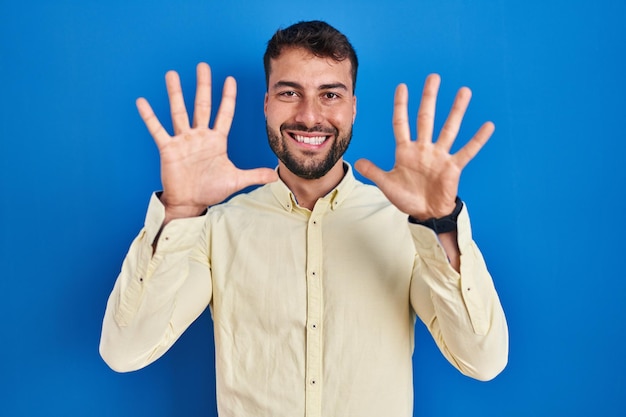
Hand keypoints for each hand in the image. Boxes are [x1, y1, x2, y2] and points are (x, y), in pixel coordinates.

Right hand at [136, 63, 277, 221]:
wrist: (190, 203)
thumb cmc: (211, 190)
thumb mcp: (236, 180)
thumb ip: (255, 175)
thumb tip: (276, 175)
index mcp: (216, 140)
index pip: (224, 114)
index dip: (228, 97)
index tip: (229, 79)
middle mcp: (200, 136)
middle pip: (202, 105)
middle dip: (203, 86)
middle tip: (203, 66)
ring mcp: (183, 140)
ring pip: (179, 112)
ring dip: (175, 93)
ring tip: (172, 75)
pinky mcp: (168, 148)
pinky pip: (157, 130)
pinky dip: (149, 117)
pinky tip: (142, 102)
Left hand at [355, 74, 493, 219]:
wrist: (425, 213)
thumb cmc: (407, 198)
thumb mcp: (386, 184)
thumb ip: (373, 171)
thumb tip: (357, 161)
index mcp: (406, 151)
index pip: (401, 123)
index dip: (401, 106)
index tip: (402, 87)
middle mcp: (423, 148)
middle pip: (426, 118)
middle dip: (429, 98)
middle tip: (433, 77)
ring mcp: (439, 156)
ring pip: (449, 128)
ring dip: (456, 110)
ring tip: (464, 91)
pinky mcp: (452, 167)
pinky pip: (467, 151)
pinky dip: (477, 140)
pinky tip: (488, 126)